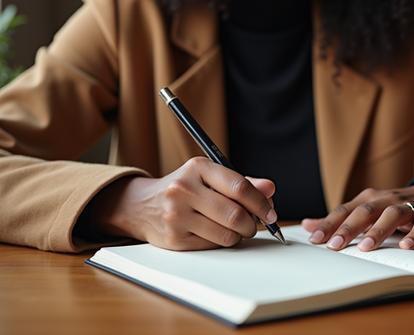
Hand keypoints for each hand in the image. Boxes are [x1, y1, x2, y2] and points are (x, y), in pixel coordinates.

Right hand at [90, 156, 276, 249]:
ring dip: (239, 235)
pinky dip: (221, 242)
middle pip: (235, 214)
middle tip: (255, 225)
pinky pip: (213, 246)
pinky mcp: (174, 239)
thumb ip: (242, 183)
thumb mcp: (210, 177)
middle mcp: (184, 189)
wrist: (143, 205)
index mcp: (197, 168)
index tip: (271, 212)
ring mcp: (177, 215)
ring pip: (226, 234)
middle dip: (253, 224)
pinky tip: (214, 233)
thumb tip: (270, 189)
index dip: (261, 203)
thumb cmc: (185, 189)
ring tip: (234, 228)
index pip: (239, 187)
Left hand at [300, 183, 413, 250]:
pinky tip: (406, 246)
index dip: (329, 224)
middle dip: (348, 228)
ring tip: (366, 246)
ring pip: (391, 215)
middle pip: (365, 212)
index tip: (315, 240)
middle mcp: (386, 200)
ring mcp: (408, 207)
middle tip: (335, 246)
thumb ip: (339, 219)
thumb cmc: (396, 207)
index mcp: (369, 199)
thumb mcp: (367, 210)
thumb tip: (308, 225)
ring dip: (378, 230)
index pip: (345, 210)